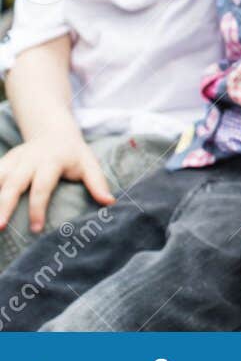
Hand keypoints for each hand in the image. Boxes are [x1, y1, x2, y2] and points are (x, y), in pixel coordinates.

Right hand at [0, 137, 114, 233]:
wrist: (53, 131)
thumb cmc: (73, 154)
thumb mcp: (89, 164)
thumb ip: (97, 182)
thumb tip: (109, 202)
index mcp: (51, 161)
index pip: (42, 187)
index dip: (38, 208)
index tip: (35, 229)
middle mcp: (28, 160)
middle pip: (13, 184)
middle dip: (4, 206)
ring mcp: (13, 159)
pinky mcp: (3, 161)